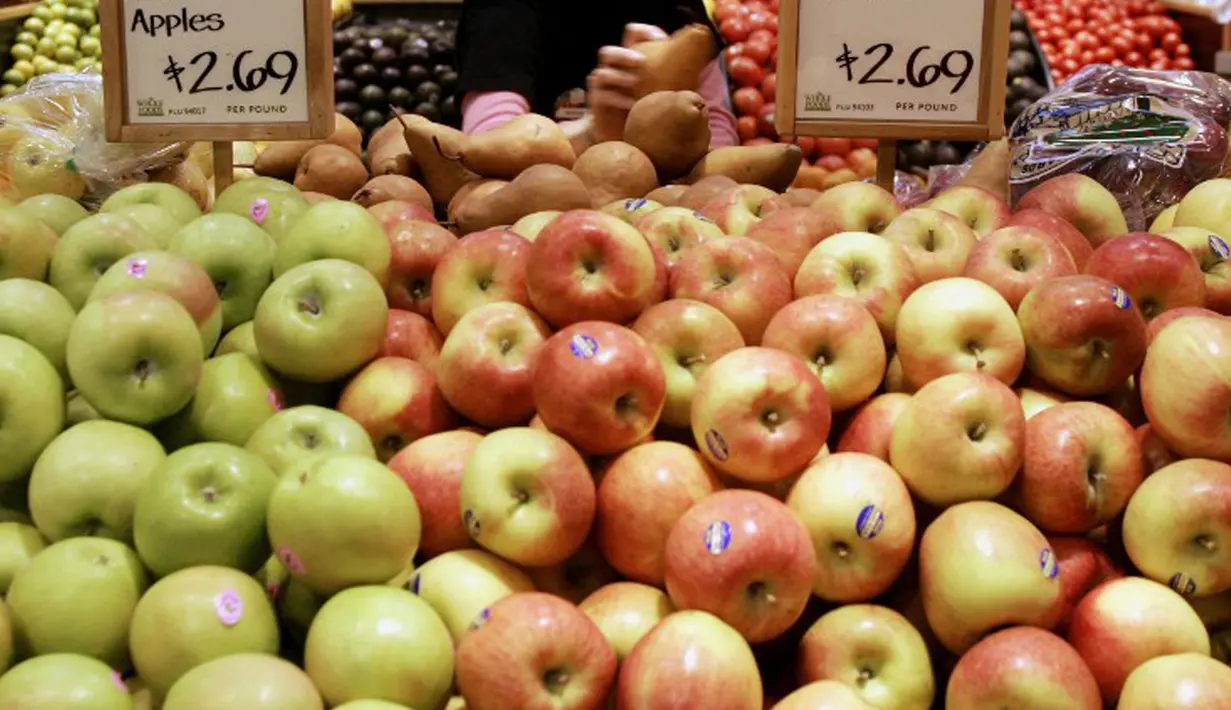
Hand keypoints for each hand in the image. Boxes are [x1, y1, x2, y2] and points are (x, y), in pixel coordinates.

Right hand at [585, 23, 668, 142]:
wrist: (625, 134)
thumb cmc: (649, 107)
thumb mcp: (664, 88)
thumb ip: (676, 75)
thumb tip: (702, 66)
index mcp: (630, 58)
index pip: (632, 34)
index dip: (645, 32)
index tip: (662, 40)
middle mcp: (613, 68)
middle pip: (609, 52)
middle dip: (625, 53)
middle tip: (641, 61)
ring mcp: (603, 85)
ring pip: (602, 72)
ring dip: (618, 76)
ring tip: (634, 83)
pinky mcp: (597, 102)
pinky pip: (602, 96)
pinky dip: (617, 99)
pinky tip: (632, 105)